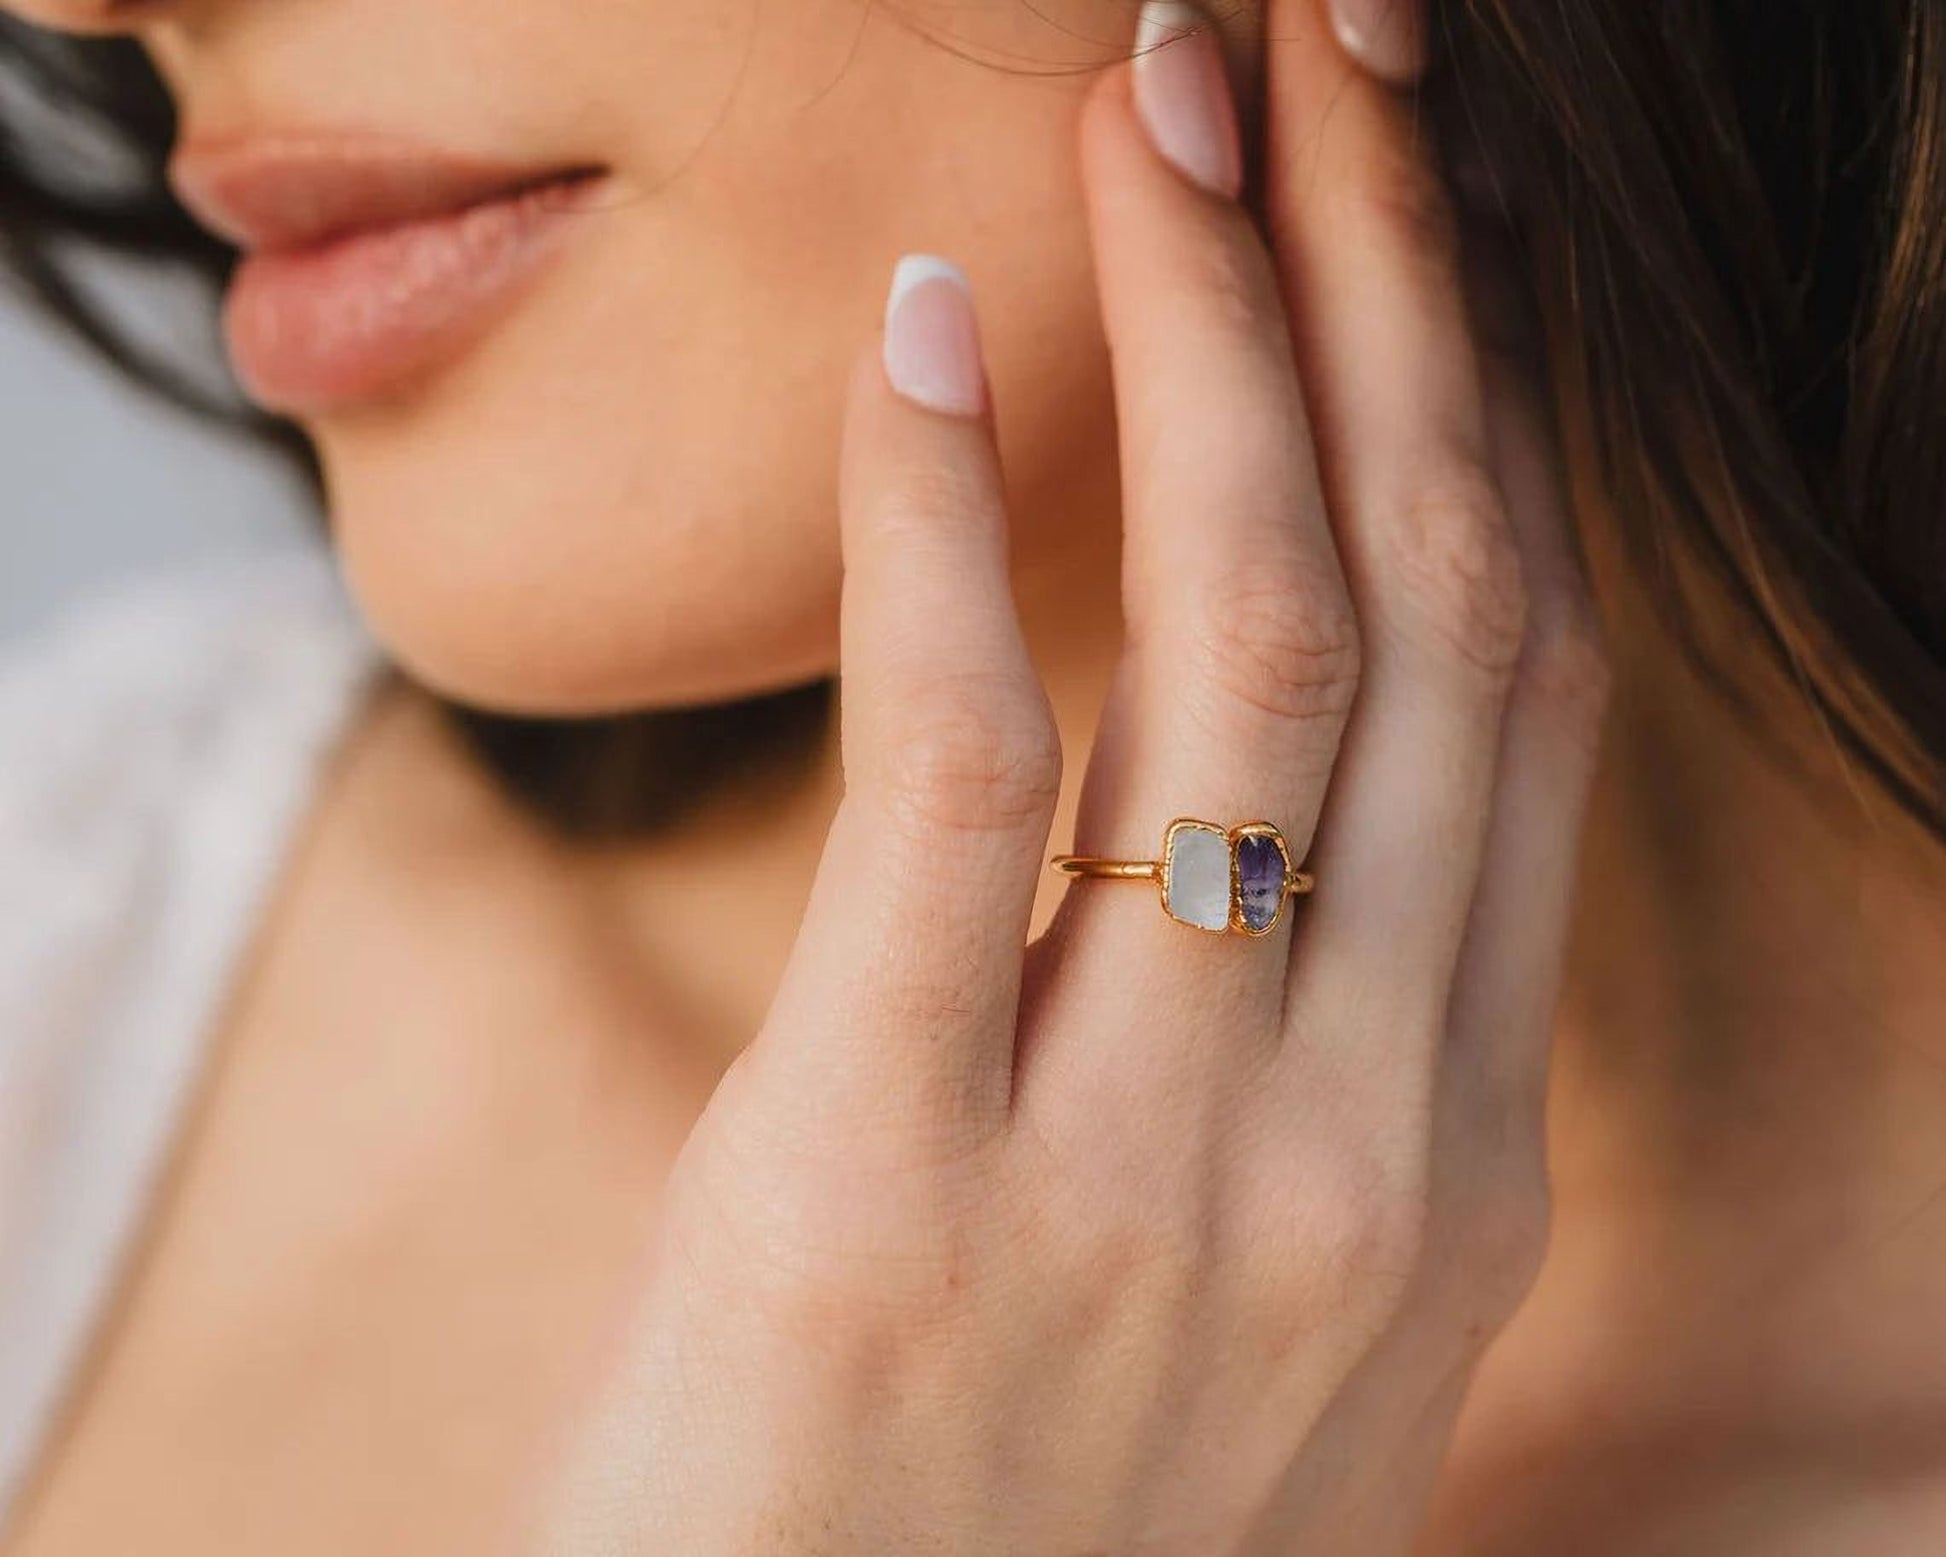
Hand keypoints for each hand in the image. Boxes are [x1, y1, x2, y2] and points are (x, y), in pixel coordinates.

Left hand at [533, 0, 1607, 1549]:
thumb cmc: (1023, 1530)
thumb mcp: (1246, 1300)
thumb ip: (1294, 1058)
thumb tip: (1263, 792)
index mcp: (1452, 1165)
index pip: (1525, 703)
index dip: (1505, 420)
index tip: (1452, 223)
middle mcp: (1356, 1146)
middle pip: (1425, 617)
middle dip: (1400, 298)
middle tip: (1337, 54)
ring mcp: (1147, 1169)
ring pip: (1247, 655)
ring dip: (1218, 338)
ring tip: (1163, 106)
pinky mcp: (893, 1182)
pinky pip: (960, 776)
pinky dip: (953, 527)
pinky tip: (933, 332)